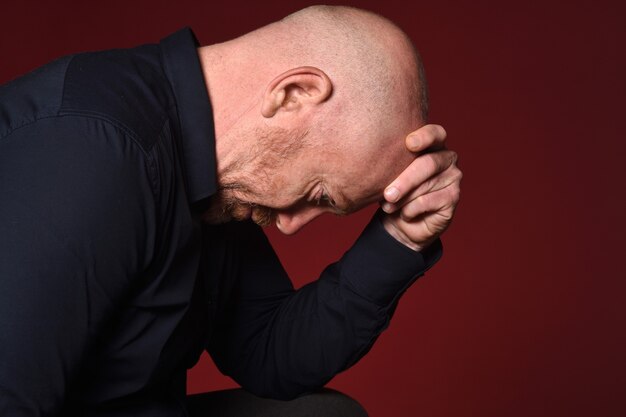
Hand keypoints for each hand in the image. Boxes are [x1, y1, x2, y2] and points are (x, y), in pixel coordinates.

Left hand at [381, 124, 461, 250]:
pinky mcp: (453, 197)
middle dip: (405, 180)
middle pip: (428, 163)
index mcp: (433, 144)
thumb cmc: (395, 190)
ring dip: (402, 199)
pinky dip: (410, 210)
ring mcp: (453, 177)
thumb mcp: (390, 174)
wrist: (401, 220)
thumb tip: (379, 163)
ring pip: (425, 186)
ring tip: (388, 206)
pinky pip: (426, 202)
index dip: (424, 137)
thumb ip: (392, 163)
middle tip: (388, 194)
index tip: (409, 143)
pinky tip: (405, 213)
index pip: (435, 133)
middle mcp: (447, 158)